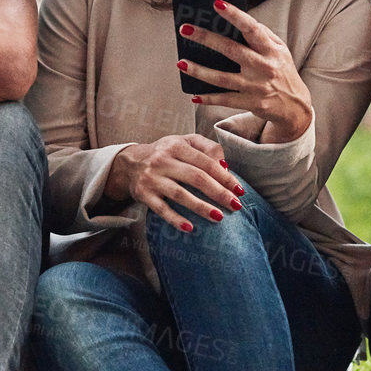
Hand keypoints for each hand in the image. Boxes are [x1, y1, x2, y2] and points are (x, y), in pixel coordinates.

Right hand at [104, 133, 245, 232]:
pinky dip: (175, 219)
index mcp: (177, 146)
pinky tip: (190, 228)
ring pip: (180, 194)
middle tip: (236, 206)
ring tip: (219, 217)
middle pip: (196, 178)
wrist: (131, 163)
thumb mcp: (185, 142)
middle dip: (219, 193)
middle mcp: (163, 160)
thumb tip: (226, 166)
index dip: (225, 177)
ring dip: (201, 207)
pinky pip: (161, 209)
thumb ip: (208, 148)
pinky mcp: (143, 194)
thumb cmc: (167, 153)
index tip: (240, 190)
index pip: (206, 162)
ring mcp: (152, 178)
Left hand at [178, 0, 313, 143]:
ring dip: (199, 71)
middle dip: (206, 38)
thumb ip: (263, 35)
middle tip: (185, 29)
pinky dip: (208, 99)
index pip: (251, 28)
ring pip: (222, 78)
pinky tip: (193, 95)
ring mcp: (256, 87)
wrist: (295, 107)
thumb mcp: (280, 50)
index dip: (235, 15)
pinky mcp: (251, 103)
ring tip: (181, 63)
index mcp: (271, 50)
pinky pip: (225, 100)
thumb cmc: (282, 71)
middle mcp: (264, 67)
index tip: (216, 3)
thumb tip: (239, 20)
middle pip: (231, 50)